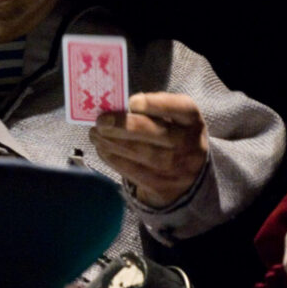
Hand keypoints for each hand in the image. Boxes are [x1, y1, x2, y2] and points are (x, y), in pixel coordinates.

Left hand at [90, 92, 207, 206]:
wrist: (189, 175)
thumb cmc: (173, 134)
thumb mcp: (173, 117)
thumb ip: (151, 108)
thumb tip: (115, 106)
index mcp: (191, 119)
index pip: (179, 108)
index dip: (155, 104)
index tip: (131, 102)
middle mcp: (188, 143)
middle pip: (156, 133)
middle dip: (124, 125)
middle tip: (101, 120)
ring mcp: (176, 167)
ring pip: (141, 153)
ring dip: (112, 142)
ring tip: (95, 133)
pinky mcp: (161, 186)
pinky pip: (133, 171)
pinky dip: (113, 158)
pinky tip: (101, 148)